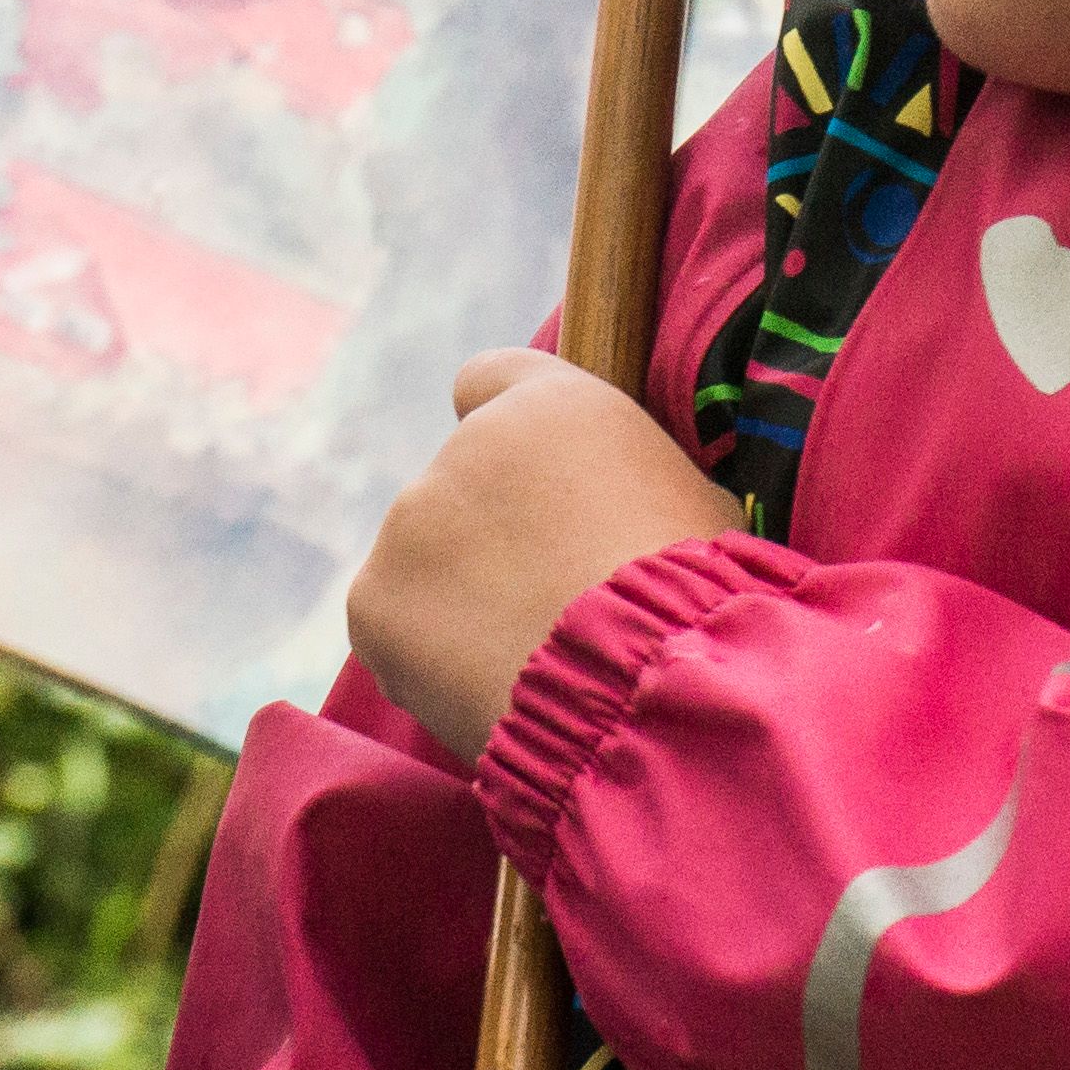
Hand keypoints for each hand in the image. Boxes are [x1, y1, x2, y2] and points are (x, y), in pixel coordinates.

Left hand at [351, 350, 730, 761]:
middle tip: (551, 609)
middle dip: (492, 542)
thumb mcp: (694, 504)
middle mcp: (464, 447)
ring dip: (461, 603)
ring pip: (425, 564)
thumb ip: (624, 483)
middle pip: (460, 492)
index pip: (489, 381)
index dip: (507, 435)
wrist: (646, 688)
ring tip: (531, 661)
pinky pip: (395, 630)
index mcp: (551, 406)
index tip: (526, 483)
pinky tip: (489, 689)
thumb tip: (616, 506)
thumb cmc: (697, 601)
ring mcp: (408, 523)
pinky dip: (428, 658)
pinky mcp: (372, 602)